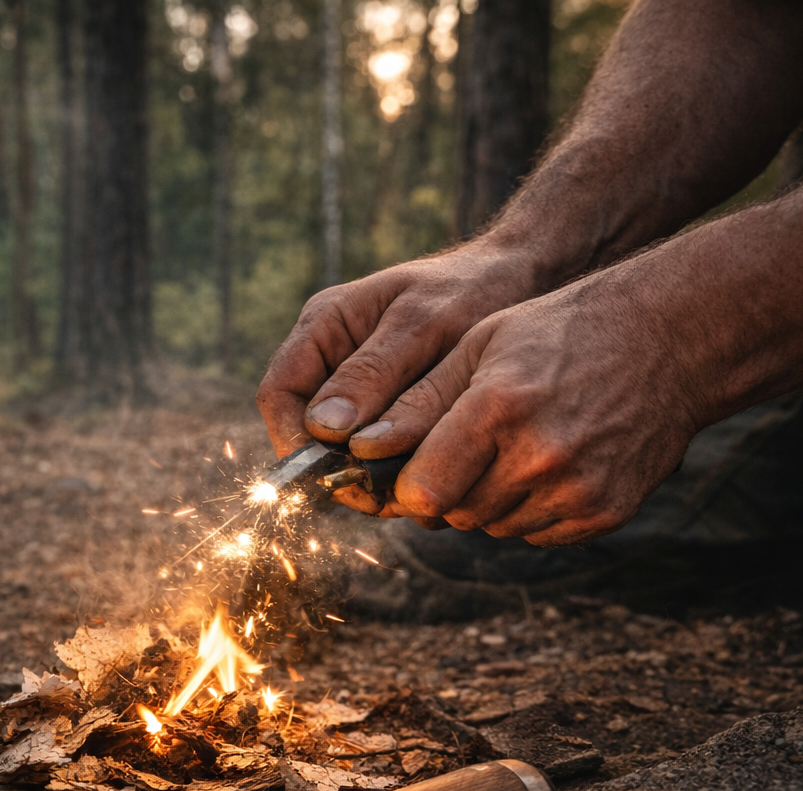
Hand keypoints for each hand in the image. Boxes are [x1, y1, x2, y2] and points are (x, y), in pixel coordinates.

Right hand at [255, 244, 540, 512]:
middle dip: (336, 469)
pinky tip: (427, 481)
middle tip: (380, 498)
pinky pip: (375, 451)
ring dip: (365, 478)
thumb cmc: (474, 290)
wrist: (523, 280)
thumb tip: (324, 429)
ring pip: (340, 449)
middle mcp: (331, 359)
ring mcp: (358, 388)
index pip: (279, 393)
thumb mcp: (425, 325)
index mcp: (324, 327)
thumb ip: (374, 374)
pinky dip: (395, 472)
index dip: (294, 442)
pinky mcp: (389, 411)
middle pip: (305, 430)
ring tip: (410, 493)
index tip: (332, 476)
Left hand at [346, 272, 708, 545]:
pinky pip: (534, 533)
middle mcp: (540, 457)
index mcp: (498, 408)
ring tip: (508, 446)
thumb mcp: (478, 346)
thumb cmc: (560, 334)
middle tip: (463, 445)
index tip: (404, 465)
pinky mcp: (605, 513)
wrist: (670, 341)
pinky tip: (544, 462)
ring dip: (483, 499)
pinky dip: (526, 509)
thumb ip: (416, 401)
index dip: (404, 484)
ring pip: (490, 527)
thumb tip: (358, 448)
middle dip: (443, 488)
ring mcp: (578, 491)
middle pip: (452, 514)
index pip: (421, 492)